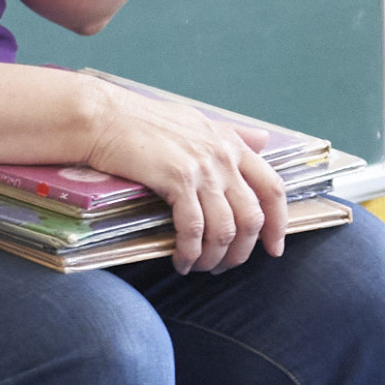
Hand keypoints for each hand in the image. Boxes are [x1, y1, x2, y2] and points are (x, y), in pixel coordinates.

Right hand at [78, 75, 288, 273]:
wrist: (105, 117)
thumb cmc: (144, 120)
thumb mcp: (198, 120)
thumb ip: (233, 133)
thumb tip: (264, 139)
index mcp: (232, 144)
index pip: (272, 189)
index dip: (279, 223)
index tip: (274, 248)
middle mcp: (224, 157)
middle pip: (252, 217)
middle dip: (242, 251)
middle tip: (225, 266)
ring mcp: (202, 169)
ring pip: (224, 229)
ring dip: (214, 258)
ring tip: (199, 267)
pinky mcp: (177, 180)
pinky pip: (193, 229)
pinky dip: (189, 252)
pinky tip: (180, 261)